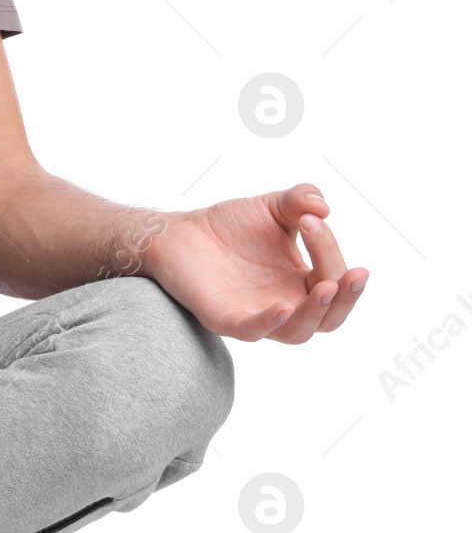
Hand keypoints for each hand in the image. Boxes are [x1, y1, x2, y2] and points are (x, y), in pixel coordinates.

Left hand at [144, 182, 368, 342]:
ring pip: (296, 333)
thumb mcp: (274, 205)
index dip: (332, 252)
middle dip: (346, 298)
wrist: (178, 232)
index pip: (333, 279)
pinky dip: (269, 322)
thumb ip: (301, 199)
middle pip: (328, 318)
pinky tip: (283, 307)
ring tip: (325, 287)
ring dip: (315, 313)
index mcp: (300, 282)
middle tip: (355, 274)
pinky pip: (251, 331)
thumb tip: (323, 207)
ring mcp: (253, 314)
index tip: (314, 219)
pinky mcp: (223, 317)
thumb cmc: (228, 225)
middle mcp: (283, 303)